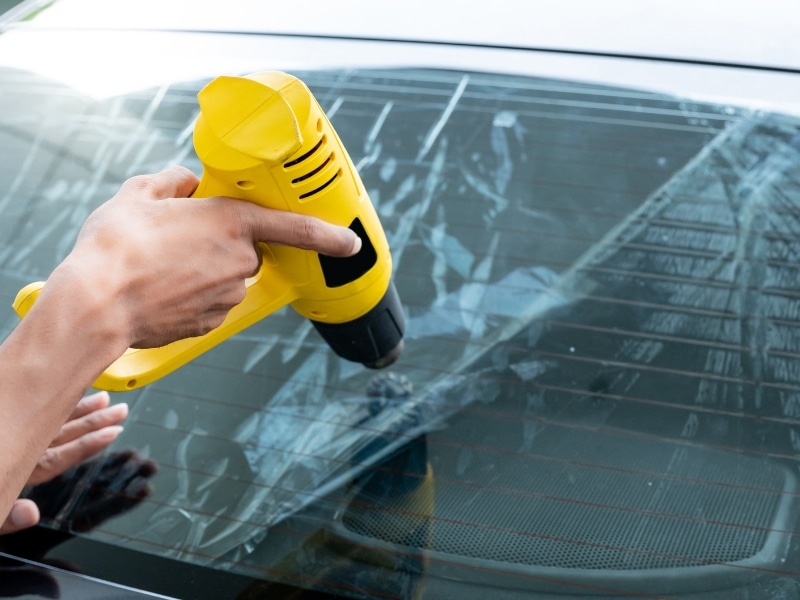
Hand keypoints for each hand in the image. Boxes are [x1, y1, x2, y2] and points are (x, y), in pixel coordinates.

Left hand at [0, 391, 127, 534]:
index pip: (57, 456)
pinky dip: (54, 411)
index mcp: (11, 466)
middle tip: (119, 409)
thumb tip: (31, 513)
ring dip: (77, 413)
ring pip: (47, 424)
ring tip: (104, 402)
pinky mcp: (8, 440)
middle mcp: (12, 451)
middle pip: (58, 435)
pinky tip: (65, 400)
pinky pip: (35, 423)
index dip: (87, 444)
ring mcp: (9, 442)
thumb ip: (6, 516)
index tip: (114, 432)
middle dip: (90, 422)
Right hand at [43, 165, 361, 348]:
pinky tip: (162, 290)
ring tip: (161, 266)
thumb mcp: (138, 194)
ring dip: (207, 271)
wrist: (96, 304)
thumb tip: (186, 183)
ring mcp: (228, 296)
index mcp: (231, 223)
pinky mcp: (212, 323)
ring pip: (229, 277)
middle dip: (224, 243)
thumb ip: (171, 182)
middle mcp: (240, 261)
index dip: (329, 235)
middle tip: (182, 238)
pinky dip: (194, 297)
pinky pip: (212, 303)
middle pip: (248, 250)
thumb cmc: (115, 246)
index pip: (296, 228)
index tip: (352, 243)